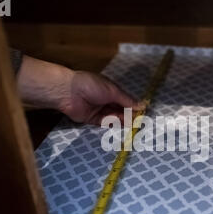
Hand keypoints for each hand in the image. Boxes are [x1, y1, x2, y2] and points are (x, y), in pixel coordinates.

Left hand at [17, 56, 144, 123]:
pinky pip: (105, 123)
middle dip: (130, 116)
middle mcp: (106, 100)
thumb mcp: (113, 91)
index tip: (144, 113)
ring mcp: (99, 110)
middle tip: (141, 123)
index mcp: (111, 90)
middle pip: (121, 110)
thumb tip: (142, 105)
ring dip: (123, 121)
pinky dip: (113, 125)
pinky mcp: (92, 119)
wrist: (68, 92)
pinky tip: (122, 128)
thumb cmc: (92, 86)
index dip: (134, 106)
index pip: (126, 100)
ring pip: (115, 117)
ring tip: (134, 126)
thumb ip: (127, 101)